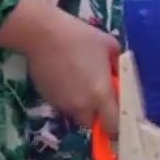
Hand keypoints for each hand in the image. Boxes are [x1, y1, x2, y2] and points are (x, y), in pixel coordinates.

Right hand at [22, 11, 120, 140]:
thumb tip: (116, 72)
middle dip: (96, 114)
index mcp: (100, 95)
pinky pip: (61, 103)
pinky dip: (65, 96)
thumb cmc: (79, 37)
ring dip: (80, 105)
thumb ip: (117, 63)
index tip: (117, 117)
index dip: (116, 125)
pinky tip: (63, 77)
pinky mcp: (47, 98)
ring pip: (75, 113)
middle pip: (91, 123)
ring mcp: (62, 104)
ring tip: (78, 81)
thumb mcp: (108, 44)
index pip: (112, 125)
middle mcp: (82, 105)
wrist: (42, 34)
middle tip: (97, 96)